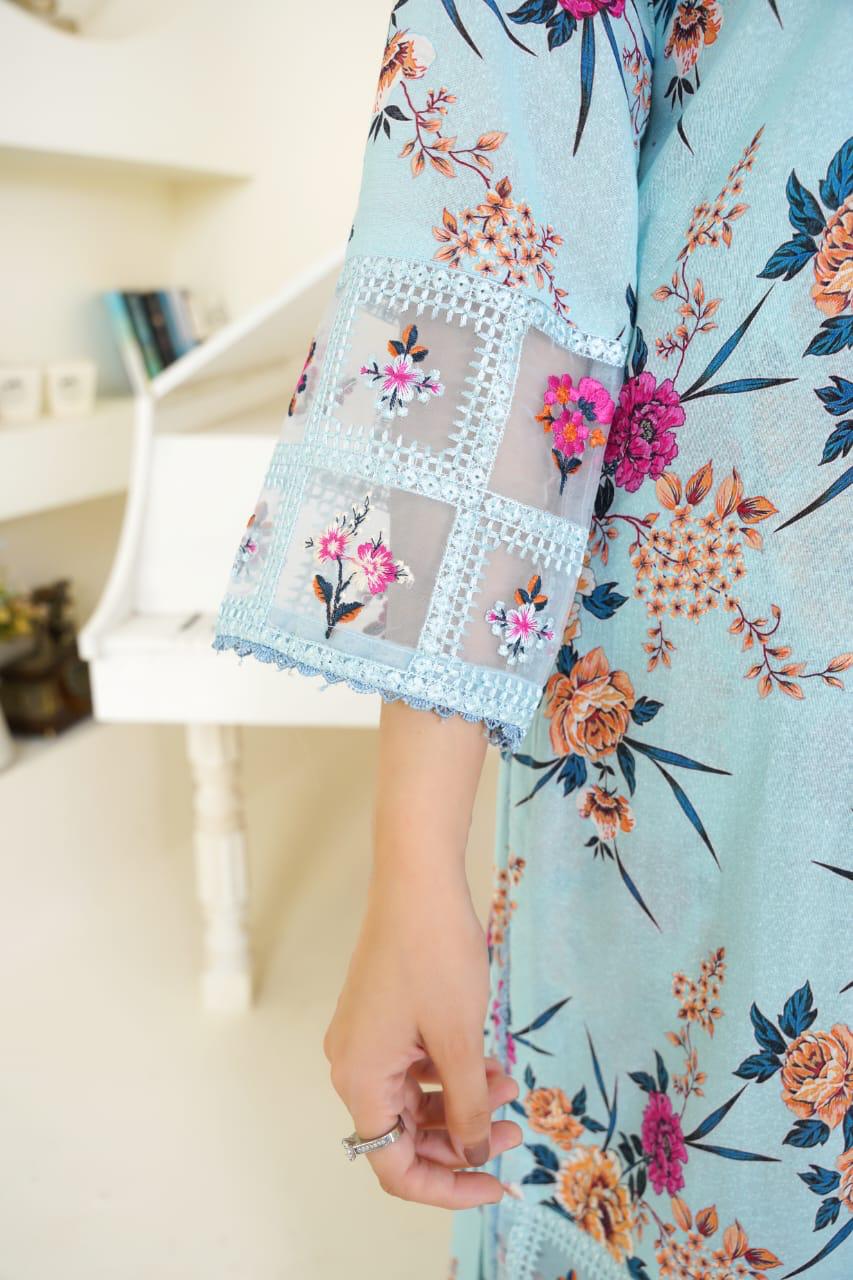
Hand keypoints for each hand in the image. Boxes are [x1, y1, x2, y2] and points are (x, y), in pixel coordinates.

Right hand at [324, 857, 521, 1207]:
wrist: (418, 879)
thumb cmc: (434, 953)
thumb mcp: (460, 1039)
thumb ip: (468, 1105)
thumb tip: (475, 1151)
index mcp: (359, 1078)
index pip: (395, 1166)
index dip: (446, 1186)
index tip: (494, 1182)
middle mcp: (352, 1064)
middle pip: (405, 1135)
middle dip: (463, 1138)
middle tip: (515, 1130)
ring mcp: (365, 1038)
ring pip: (414, 1099)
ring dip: (462, 1102)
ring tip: (509, 1086)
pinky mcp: (381, 1017)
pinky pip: (414, 1066)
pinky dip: (451, 1071)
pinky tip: (489, 1060)